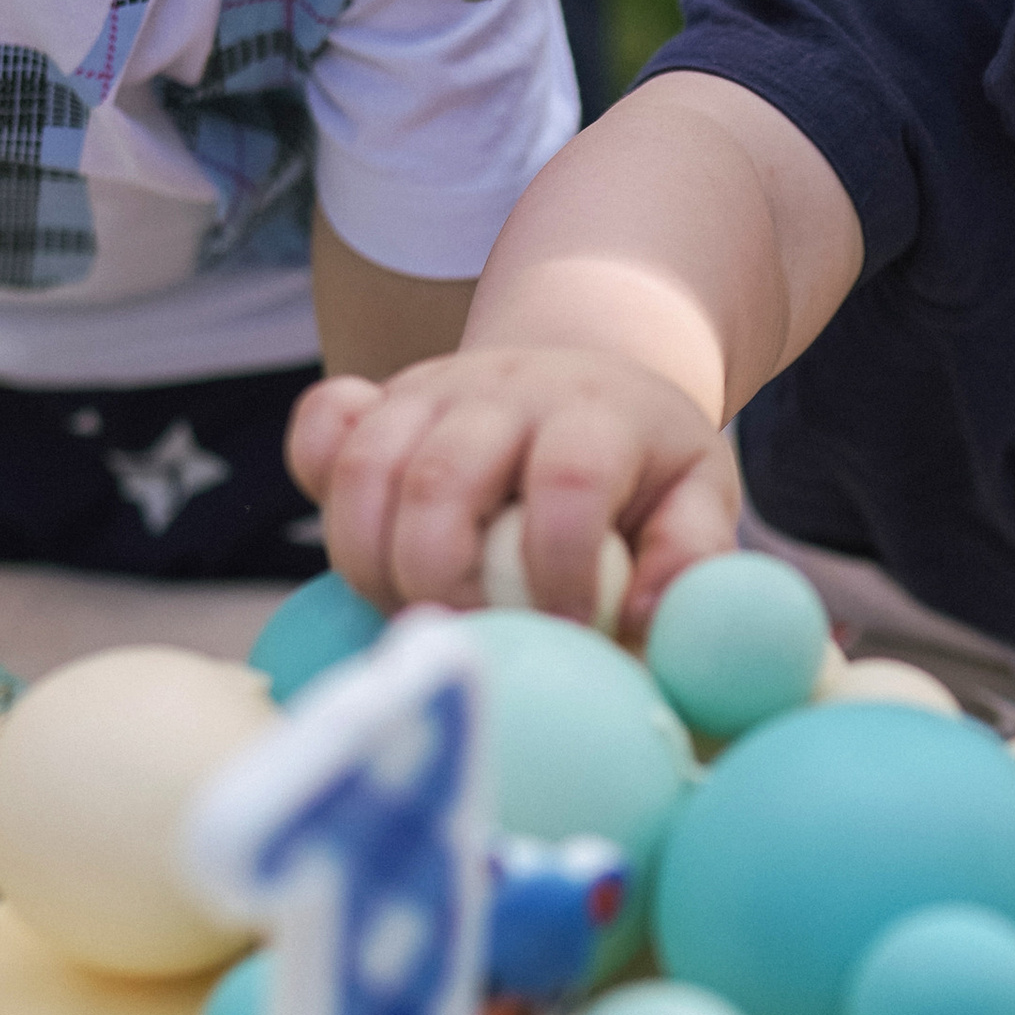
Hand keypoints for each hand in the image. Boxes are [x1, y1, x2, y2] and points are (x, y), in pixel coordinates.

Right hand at [289, 343, 740, 621]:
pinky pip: (320, 430)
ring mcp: (430, 391)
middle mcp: (506, 390)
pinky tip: (362, 542)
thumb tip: (644, 622)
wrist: (589, 376)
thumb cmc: (643, 466)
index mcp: (596, 413)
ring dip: (371, 564)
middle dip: (443, 581)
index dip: (558, 565)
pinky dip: (318, 485)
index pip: (568, 479)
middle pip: (442, 477)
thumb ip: (690, 558)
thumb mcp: (697, 498)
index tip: (563, 630)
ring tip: (413, 616)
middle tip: (470, 638)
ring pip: (365, 467)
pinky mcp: (379, 404)